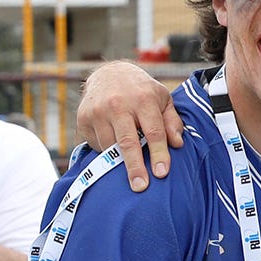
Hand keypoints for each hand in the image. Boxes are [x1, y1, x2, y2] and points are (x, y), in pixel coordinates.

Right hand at [76, 61, 181, 190]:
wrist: (108, 74)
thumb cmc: (142, 92)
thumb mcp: (163, 100)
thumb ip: (172, 122)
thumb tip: (177, 144)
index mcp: (144, 100)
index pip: (154, 132)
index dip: (159, 153)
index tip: (162, 173)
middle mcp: (119, 105)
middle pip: (128, 142)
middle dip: (134, 167)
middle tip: (140, 187)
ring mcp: (98, 111)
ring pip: (109, 147)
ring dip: (119, 158)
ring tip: (128, 158)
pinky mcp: (83, 119)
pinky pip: (96, 144)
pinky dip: (105, 150)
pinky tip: (113, 141)